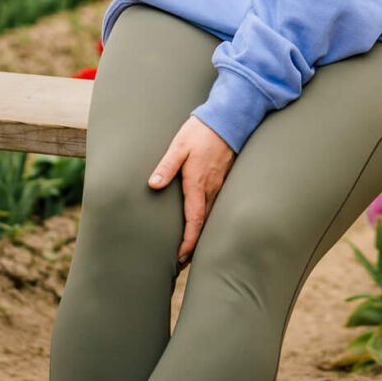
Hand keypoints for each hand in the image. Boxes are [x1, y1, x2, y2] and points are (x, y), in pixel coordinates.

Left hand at [148, 115, 235, 269]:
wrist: (228, 118)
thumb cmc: (201, 132)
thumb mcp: (179, 146)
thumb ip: (166, 166)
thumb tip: (153, 185)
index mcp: (198, 184)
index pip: (194, 221)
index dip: (188, 243)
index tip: (180, 258)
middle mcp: (211, 188)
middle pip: (203, 225)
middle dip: (194, 245)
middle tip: (182, 262)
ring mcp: (220, 184)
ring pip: (211, 216)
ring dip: (201, 234)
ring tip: (191, 248)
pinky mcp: (224, 179)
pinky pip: (216, 205)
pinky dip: (208, 219)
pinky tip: (203, 221)